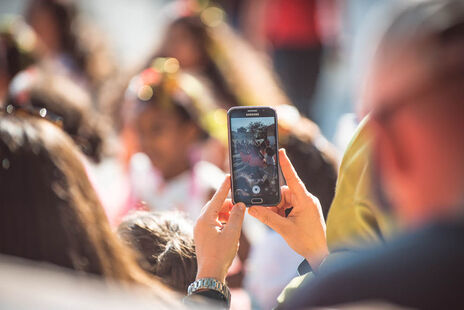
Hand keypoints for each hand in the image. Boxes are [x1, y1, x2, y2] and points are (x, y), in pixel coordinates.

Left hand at [194, 175, 245, 282]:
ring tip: (236, 220)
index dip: (224, 187)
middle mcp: (200, 222)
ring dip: (226, 214)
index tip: (229, 177)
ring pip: (215, 214)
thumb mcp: (232, 233)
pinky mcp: (203, 235)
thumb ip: (237, 216)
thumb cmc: (220, 254)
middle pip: (215, 206)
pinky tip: (231, 228)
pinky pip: (213, 222)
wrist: (210, 274)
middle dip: (228, 205)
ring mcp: (200, 229)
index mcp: (205, 219)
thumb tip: (239, 205)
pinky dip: (223, 222)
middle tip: (240, 206)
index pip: (217, 198)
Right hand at [248, 149, 328, 269]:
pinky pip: (287, 207)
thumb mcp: (284, 229)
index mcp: (305, 199)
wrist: (321, 254)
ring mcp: (305, 205)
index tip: (280, 151)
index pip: (293, 178)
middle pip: (283, 193)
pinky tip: (281, 223)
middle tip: (266, 213)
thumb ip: (267, 217)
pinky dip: (281, 213)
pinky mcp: (304, 211)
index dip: (285, 165)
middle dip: (274, 203)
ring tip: (279, 223)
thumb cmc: (308, 241)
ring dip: (277, 210)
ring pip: (283, 201)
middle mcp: (306, 199)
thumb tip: (251, 208)